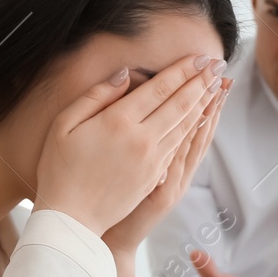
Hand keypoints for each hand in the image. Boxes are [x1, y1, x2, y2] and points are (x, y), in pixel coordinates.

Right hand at [36, 54, 225, 237]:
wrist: (70, 219)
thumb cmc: (59, 170)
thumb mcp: (63, 125)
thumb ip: (95, 96)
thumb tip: (124, 75)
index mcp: (118, 121)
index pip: (159, 88)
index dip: (182, 70)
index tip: (199, 57)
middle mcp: (141, 139)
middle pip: (179, 104)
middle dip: (201, 82)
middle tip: (218, 65)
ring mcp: (152, 160)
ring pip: (185, 125)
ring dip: (203, 103)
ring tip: (217, 86)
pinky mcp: (155, 178)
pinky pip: (180, 147)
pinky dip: (195, 129)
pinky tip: (202, 118)